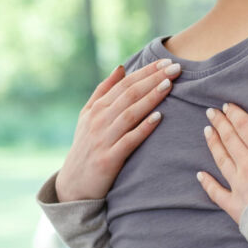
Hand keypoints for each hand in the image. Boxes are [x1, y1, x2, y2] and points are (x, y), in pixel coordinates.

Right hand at [55, 59, 181, 201]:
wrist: (73, 185)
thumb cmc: (86, 146)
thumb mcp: (88, 116)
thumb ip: (104, 91)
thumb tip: (121, 67)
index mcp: (97, 108)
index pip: (125, 84)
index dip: (146, 71)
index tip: (167, 61)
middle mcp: (99, 120)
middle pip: (130, 95)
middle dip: (153, 79)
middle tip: (175, 68)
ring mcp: (103, 139)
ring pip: (130, 114)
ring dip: (150, 98)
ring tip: (169, 85)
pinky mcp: (109, 159)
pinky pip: (129, 141)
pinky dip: (143, 128)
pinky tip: (158, 118)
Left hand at [197, 89, 247, 223]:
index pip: (246, 127)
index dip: (236, 115)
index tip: (226, 106)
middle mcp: (247, 165)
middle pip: (231, 140)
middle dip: (221, 124)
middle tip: (211, 113)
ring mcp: (239, 186)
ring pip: (222, 160)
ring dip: (214, 145)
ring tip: (206, 132)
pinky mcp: (236, 206)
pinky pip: (217, 193)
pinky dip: (208, 184)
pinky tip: (200, 175)